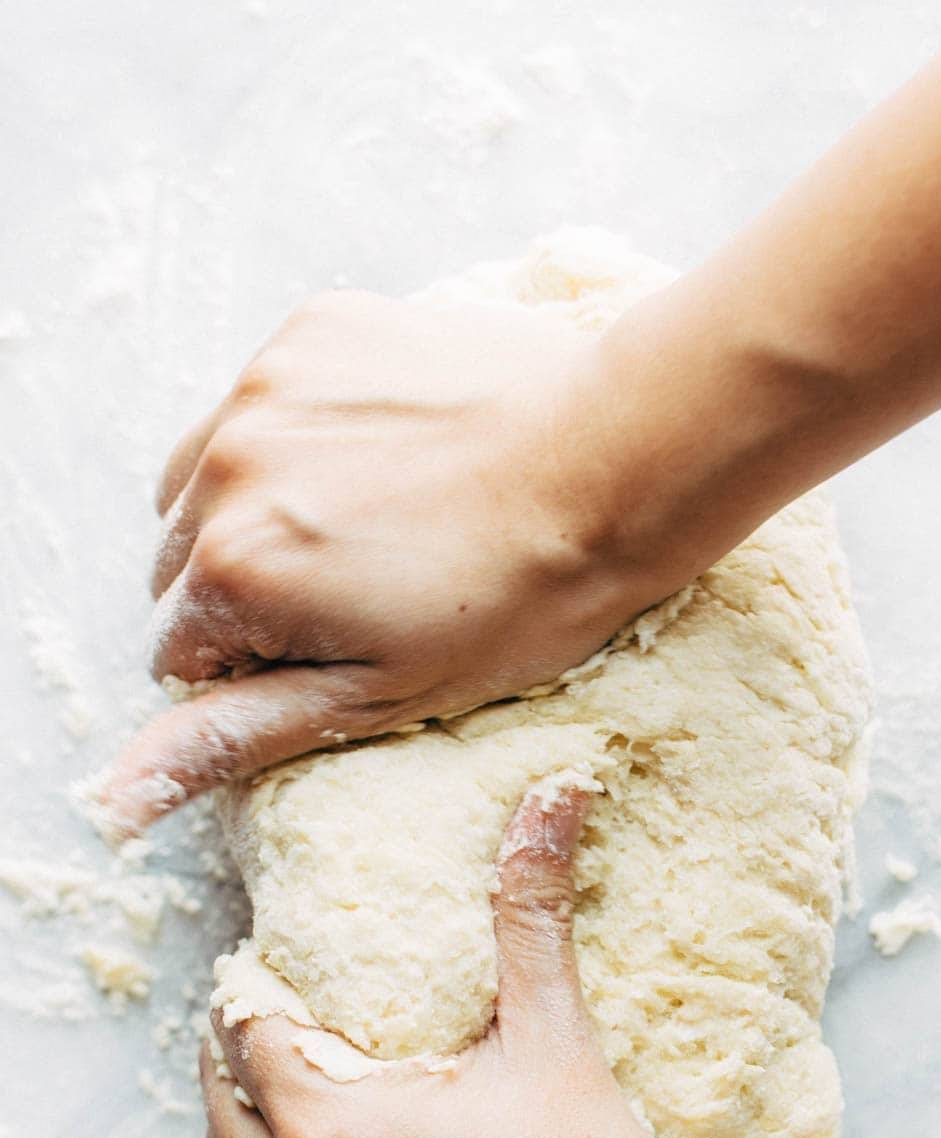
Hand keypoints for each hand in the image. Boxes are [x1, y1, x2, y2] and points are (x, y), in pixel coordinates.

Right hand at [100, 296, 652, 836]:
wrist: (618, 463)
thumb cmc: (516, 600)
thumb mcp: (376, 695)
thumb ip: (236, 734)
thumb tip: (114, 797)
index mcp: (233, 570)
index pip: (180, 651)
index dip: (258, 667)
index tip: (345, 648)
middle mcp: (225, 467)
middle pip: (180, 563)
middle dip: (249, 588)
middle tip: (367, 589)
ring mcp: (266, 386)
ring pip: (205, 478)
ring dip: (258, 508)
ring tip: (372, 524)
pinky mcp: (312, 330)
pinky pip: (262, 402)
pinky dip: (301, 436)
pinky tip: (389, 458)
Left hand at [201, 787, 734, 1137]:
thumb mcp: (559, 1050)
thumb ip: (531, 914)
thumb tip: (553, 793)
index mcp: (326, 1131)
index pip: (243, 1028)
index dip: (262, 989)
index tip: (294, 973)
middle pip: (222, 1106)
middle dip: (253, 1062)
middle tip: (311, 1032)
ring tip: (332, 1113)